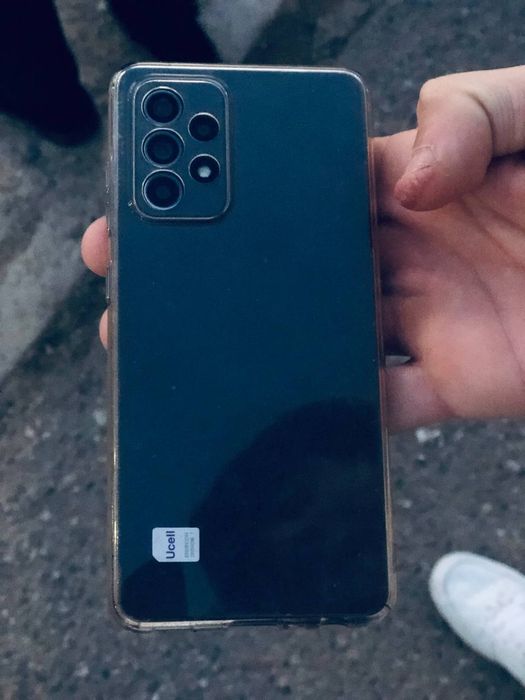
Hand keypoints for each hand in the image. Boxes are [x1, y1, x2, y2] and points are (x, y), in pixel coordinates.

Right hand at [82, 66, 524, 431]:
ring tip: (199, 352)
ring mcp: (423, 320)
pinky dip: (338, 416)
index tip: (178, 187)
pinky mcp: (454, 383)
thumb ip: (473, 113)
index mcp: (411, 179)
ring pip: (322, 339)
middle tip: (152, 276)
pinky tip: (290, 414)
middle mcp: (404, 251)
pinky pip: (380, 406)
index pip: (307, 184)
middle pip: (296, 267)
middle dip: (226, 273)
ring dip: (266, 349)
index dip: (242, 186)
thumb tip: (408, 176)